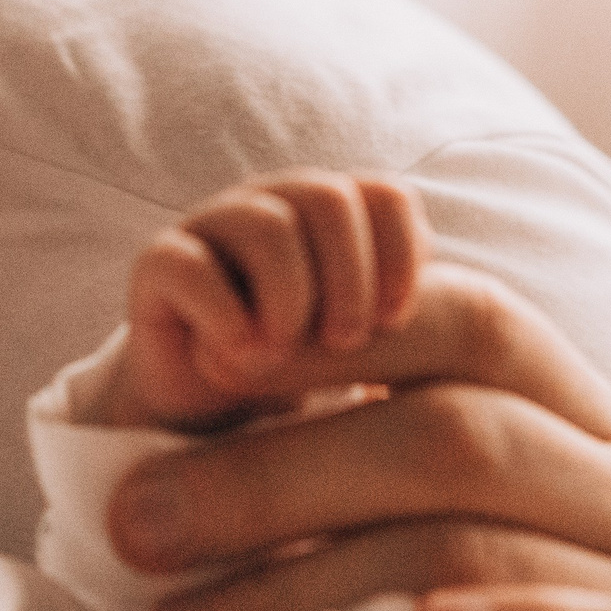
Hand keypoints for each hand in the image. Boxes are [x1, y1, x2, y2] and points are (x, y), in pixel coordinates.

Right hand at [107, 172, 425, 430]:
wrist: (214, 415)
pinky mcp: (157, 265)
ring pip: (266, 225)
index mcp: (331, 216)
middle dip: (348, 278)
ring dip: (291, 298)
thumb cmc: (303, 376)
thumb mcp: (370, 346)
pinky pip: (190, 264)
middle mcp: (272, 205)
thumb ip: (404, 313)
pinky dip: (226, 316)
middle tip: (345, 342)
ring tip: (287, 355)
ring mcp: (210, 228)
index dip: (400, 255)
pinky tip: (242, 358)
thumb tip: (453, 307)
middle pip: (328, 197)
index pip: (385, 195)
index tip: (395, 322)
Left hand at [110, 259, 610, 610]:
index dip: (335, 338)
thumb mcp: (423, 492)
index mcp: (571, 404)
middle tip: (136, 523)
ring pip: (461, 546)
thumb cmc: (472, 582)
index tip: (209, 364)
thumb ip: (350, 426)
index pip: (468, 320)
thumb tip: (179, 424)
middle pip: (445, 437)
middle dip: (272, 476)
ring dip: (301, 582)